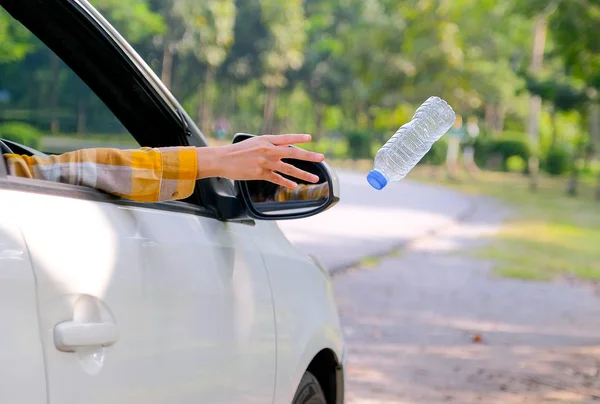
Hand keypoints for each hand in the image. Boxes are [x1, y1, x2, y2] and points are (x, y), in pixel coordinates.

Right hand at [197, 134, 324, 188]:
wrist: (222, 159)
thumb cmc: (237, 151)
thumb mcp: (254, 142)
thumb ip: (269, 145)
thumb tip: (283, 147)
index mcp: (266, 140)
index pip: (286, 138)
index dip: (298, 138)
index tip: (310, 138)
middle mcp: (267, 150)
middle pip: (292, 153)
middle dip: (309, 156)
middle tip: (321, 158)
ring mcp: (264, 162)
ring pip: (288, 168)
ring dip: (303, 174)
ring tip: (314, 179)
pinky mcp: (260, 173)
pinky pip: (277, 179)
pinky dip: (287, 182)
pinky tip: (295, 186)